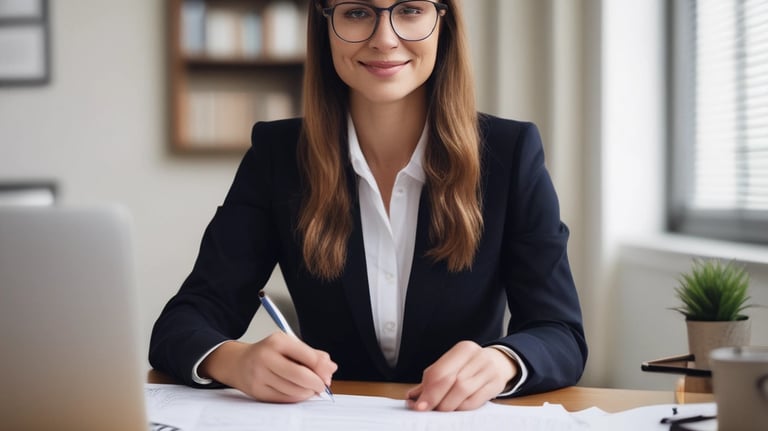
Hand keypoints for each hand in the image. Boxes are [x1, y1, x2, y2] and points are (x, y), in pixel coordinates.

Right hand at [199, 332, 336, 402]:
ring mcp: (260, 375)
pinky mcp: (257, 391)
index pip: (307, 356)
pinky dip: (295, 398)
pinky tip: (298, 393)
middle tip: (321, 386)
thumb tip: (331, 367)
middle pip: (300, 376)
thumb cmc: (267, 352)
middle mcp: (266, 357)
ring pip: (293, 390)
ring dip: (307, 393)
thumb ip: (311, 354)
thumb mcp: (288, 345)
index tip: (327, 374)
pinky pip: (283, 399)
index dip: (322, 368)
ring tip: (310, 389)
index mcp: (278, 341)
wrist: (237, 362)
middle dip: (316, 384)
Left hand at [405, 341, 517, 411]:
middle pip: (453, 382)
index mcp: (463, 349)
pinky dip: (461, 407)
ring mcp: (489, 370)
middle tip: (427, 409)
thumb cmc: (468, 366)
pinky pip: (474, 401)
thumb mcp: (450, 366)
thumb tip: (412, 398)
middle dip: (437, 399)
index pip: (441, 371)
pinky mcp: (496, 385)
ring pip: (463, 392)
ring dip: (449, 405)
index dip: (428, 391)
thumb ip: (431, 380)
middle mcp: (478, 357)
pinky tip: (456, 408)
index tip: (419, 405)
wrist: (498, 363)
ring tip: (440, 409)